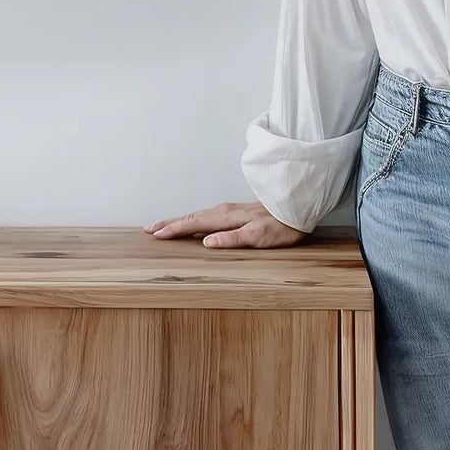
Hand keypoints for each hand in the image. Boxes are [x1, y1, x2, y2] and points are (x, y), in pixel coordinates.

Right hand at [143, 200, 307, 248]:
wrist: (299, 208)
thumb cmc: (282, 226)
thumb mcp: (259, 237)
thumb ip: (232, 239)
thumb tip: (206, 242)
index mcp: (226, 217)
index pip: (194, 223)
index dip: (174, 229)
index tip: (156, 234)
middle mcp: (225, 211)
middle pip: (191, 217)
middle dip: (170, 223)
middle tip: (150, 229)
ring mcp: (231, 210)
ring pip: (198, 215)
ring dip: (180, 221)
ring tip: (166, 226)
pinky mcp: (237, 212)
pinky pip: (208, 216)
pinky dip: (194, 220)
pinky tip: (195, 224)